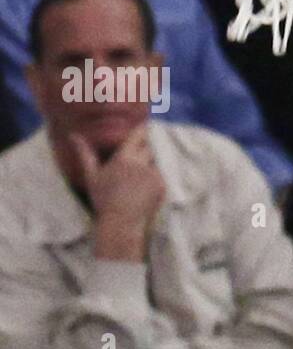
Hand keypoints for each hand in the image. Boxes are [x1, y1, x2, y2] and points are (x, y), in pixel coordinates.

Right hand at [76, 125, 166, 260]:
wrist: (121, 223)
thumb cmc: (103, 199)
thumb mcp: (92, 175)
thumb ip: (85, 153)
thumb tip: (74, 135)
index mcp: (124, 158)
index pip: (138, 135)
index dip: (142, 130)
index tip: (144, 125)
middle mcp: (141, 164)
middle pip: (148, 148)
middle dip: (142, 151)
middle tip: (133, 162)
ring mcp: (154, 175)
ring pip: (154, 162)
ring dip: (147, 166)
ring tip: (134, 181)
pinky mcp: (162, 186)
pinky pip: (159, 176)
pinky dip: (153, 180)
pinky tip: (141, 192)